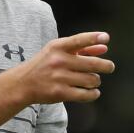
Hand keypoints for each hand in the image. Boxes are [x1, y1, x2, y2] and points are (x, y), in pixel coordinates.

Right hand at [0, 31, 114, 129]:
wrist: (23, 83)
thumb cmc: (45, 64)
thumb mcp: (59, 51)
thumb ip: (83, 48)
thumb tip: (104, 47)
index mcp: (57, 47)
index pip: (79, 40)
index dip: (94, 38)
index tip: (106, 37)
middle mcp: (58, 61)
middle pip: (92, 64)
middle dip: (106, 66)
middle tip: (110, 67)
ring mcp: (59, 78)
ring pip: (91, 80)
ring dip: (95, 81)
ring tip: (93, 80)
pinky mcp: (60, 93)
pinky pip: (85, 95)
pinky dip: (93, 94)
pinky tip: (93, 92)